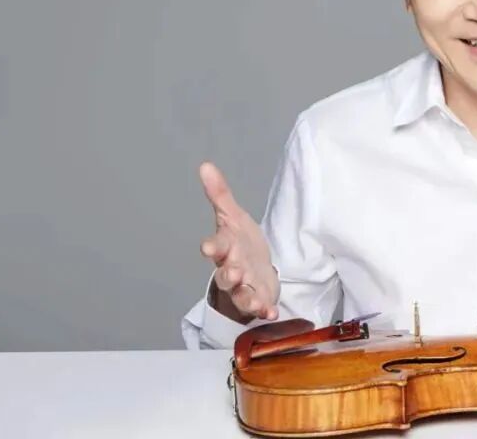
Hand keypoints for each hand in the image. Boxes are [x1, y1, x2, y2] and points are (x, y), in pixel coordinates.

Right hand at [198, 162, 278, 320]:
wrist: (254, 268)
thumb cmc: (240, 242)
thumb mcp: (233, 217)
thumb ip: (220, 194)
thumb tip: (205, 166)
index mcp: (225, 247)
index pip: (216, 246)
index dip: (212, 246)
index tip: (207, 247)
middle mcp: (231, 268)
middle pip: (226, 273)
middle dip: (229, 273)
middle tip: (233, 271)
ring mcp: (243, 286)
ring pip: (240, 292)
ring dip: (245, 294)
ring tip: (252, 296)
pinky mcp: (257, 298)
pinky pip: (257, 306)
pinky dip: (263, 309)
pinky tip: (270, 311)